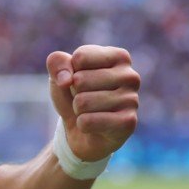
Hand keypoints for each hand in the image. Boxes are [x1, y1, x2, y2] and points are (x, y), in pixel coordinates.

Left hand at [47, 46, 139, 161]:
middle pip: (80, 79)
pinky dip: (83, 125)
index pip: (80, 57)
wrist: (83, 131)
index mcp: (119, 57)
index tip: (81, 80)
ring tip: (90, 112)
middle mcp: (130, 76)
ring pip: (83, 102)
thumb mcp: (60, 73)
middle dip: (75, 93)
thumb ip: (57, 62)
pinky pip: (88, 122)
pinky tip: (95, 126)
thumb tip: (66, 80)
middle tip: (86, 99)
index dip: (71, 71)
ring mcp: (132, 100)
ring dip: (78, 110)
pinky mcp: (128, 123)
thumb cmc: (76, 95)